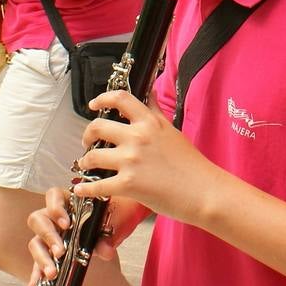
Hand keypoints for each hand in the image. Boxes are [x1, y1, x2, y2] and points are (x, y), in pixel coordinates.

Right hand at [26, 190, 148, 285]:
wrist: (105, 235)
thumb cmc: (102, 223)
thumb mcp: (106, 227)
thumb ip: (106, 238)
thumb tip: (106, 251)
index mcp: (66, 202)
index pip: (53, 196)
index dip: (56, 208)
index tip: (66, 224)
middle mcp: (52, 217)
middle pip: (37, 219)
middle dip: (48, 236)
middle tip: (60, 252)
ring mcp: (46, 235)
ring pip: (35, 242)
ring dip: (42, 258)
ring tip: (52, 272)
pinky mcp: (46, 253)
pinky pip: (36, 262)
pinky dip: (36, 273)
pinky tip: (35, 284)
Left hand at [71, 89, 220, 226]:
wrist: (203, 191)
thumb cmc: (192, 164)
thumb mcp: (172, 130)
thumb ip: (156, 112)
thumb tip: (150, 93)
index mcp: (149, 122)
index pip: (120, 99)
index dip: (101, 98)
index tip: (93, 104)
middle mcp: (137, 138)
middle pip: (98, 127)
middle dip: (87, 135)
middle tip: (87, 142)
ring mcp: (131, 161)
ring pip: (93, 156)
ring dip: (84, 161)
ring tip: (86, 165)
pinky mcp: (128, 185)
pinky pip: (97, 186)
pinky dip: (86, 188)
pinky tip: (82, 189)